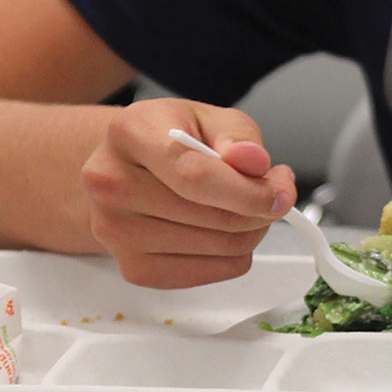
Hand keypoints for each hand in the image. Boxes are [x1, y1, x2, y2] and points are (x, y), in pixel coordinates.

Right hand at [80, 98, 295, 287]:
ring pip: (218, 247)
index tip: (280, 193)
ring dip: (251, 232)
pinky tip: (226, 231)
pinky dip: (233, 256)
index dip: (248, 192)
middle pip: (211, 216)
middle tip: (274, 196)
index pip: (195, 176)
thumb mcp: (208, 118)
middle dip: (259, 211)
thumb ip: (237, 135)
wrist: (127, 169)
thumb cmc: (171, 139)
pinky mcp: (134, 268)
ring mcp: (116, 232)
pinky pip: (210, 273)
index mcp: (130, 134)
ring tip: (247, 208)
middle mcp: (111, 184)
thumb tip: (254, 163)